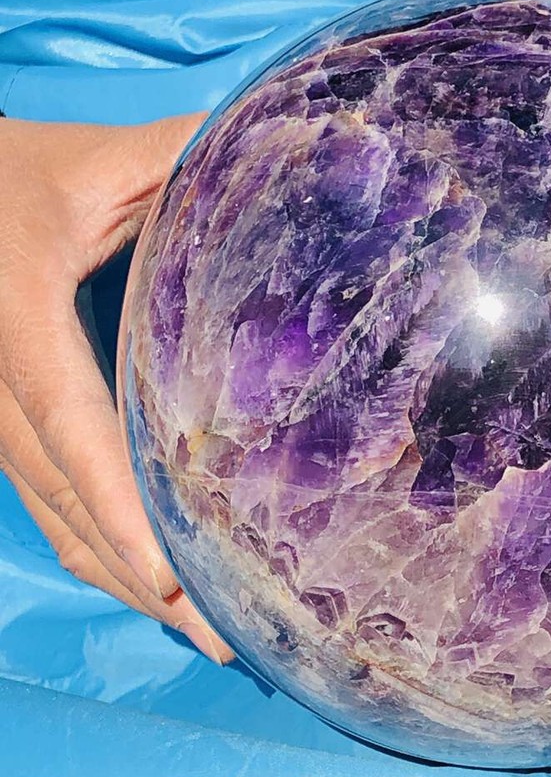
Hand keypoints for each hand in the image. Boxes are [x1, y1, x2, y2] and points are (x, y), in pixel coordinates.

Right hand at [0, 115, 233, 663]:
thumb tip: (297, 143)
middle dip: (138, 574)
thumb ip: (180, 159)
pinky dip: (95, 546)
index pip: (72, 428)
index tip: (175, 575)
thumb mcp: (96, 160)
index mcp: (20, 325)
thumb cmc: (13, 174)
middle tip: (222, 633)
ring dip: (119, 578)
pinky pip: (46, 501)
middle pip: (65, 501)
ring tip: (199, 630)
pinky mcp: (5, 423)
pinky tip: (146, 580)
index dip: (120, 506)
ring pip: (51, 518)